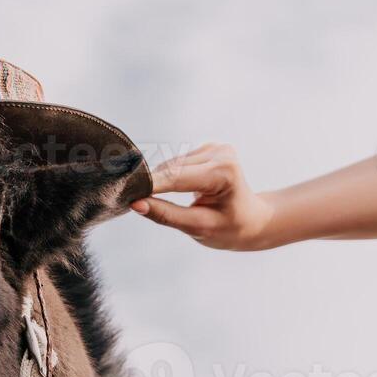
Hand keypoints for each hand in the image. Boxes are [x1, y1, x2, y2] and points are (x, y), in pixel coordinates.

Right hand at [130, 144, 278, 250]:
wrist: (252, 219)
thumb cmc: (230, 229)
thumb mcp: (198, 227)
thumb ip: (167, 215)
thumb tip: (136, 204)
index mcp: (223, 172)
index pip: (176, 179)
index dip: (148, 185)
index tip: (123, 193)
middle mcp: (220, 153)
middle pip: (171, 169)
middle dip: (150, 185)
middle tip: (128, 201)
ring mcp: (214, 148)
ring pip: (171, 165)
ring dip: (159, 182)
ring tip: (148, 201)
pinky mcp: (207, 149)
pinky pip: (176, 164)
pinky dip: (168, 178)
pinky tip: (168, 191)